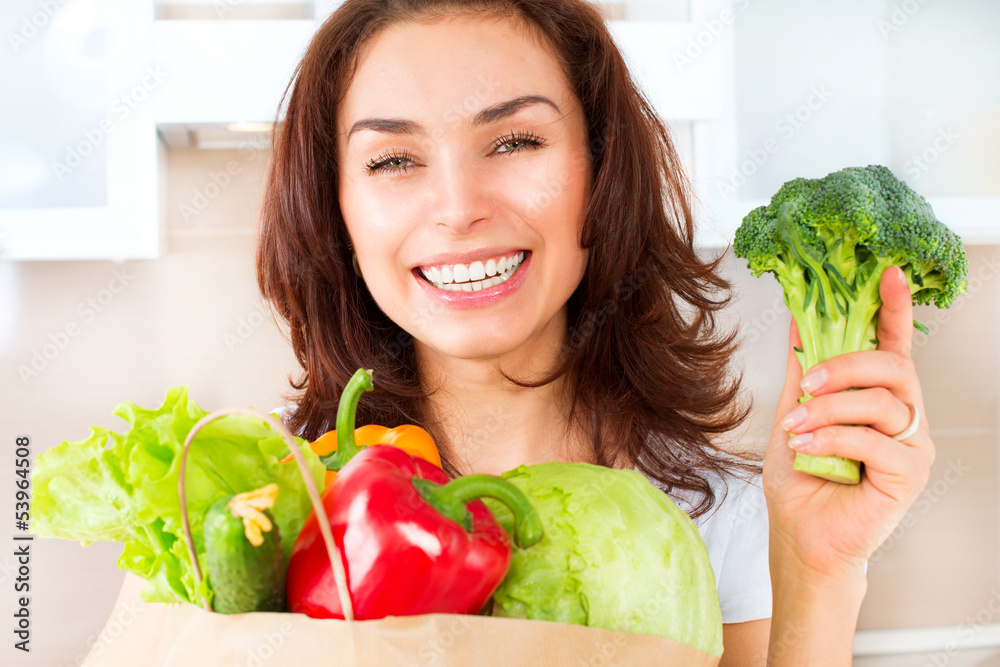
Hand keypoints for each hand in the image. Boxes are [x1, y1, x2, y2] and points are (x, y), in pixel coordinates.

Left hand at [763, 266, 935, 579]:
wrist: (801, 537)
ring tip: (796, 426)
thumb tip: (796, 321)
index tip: (886, 272)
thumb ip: (802, 371)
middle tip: (808, 383)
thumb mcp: (794, 415)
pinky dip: (833, 438)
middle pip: (893, 366)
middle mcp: (903, 416)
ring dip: (829, 408)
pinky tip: (807, 447)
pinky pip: (875, 440)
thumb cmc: (802, 482)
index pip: (894, 344)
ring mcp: (912, 445)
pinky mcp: (910, 474)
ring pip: (881, 402)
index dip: (893, 308)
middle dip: (846, 365)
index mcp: (878, 397)